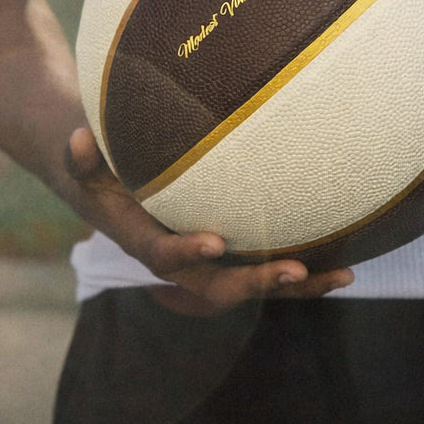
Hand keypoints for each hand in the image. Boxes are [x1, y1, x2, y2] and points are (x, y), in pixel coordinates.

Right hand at [64, 127, 353, 314]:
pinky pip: (268, 265)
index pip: (163, 256)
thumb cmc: (103, 170)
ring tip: (344, 276)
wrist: (115, 192)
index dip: (187, 252)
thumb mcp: (86, 163)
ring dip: (298, 285)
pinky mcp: (235, 251)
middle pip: (218, 285)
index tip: (216, 240)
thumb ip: (82, 158)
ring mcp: (211, 261)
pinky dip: (305, 271)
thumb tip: (77, 138)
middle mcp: (180, 261)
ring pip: (254, 283)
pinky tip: (346, 262)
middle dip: (256, 281)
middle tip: (295, 269)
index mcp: (143, 241)